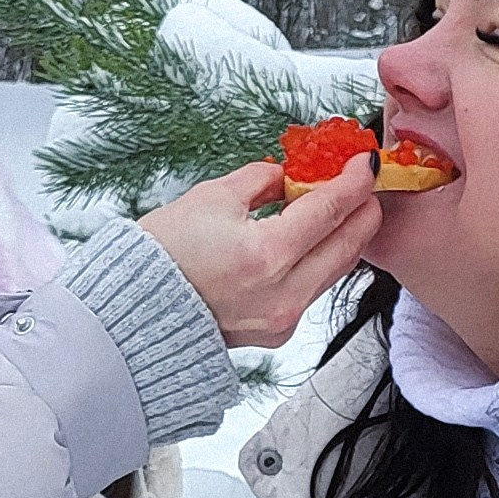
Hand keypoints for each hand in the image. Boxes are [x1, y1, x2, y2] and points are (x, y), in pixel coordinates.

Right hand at [140, 153, 378, 345]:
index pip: (331, 210)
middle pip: (349, 244)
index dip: (354, 182)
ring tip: (338, 208)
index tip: (364, 164)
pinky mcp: (279, 333)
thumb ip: (261, 181)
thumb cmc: (162, 256)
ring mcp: (284, 318)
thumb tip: (289, 176)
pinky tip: (312, 241)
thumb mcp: (211, 198)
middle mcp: (284, 293)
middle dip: (363, 209)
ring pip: (337, 269)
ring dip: (345, 235)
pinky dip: (321, 261)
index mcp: (267, 255)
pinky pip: (315, 289)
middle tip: (362, 184)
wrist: (134, 311)